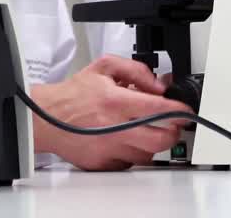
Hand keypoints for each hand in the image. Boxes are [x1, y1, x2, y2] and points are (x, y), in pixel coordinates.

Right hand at [31, 55, 190, 170]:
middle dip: (173, 132)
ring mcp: (108, 149)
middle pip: (160, 139)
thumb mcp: (103, 67)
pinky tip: (126, 140)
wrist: (46, 118)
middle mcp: (113, 128)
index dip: (178, 110)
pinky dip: (133, 152)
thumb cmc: (73, 94)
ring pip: (147, 153)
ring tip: (143, 130)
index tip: (184, 111)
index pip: (158, 109)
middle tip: (171, 125)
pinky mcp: (102, 163)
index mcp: (115, 101)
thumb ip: (135, 70)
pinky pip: (130, 162)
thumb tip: (158, 84)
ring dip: (152, 142)